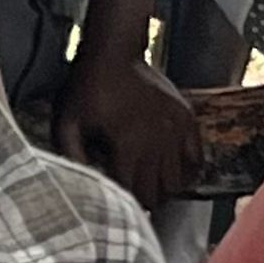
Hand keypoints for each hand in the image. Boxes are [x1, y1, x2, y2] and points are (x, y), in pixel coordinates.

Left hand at [54, 47, 197, 210]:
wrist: (114, 53)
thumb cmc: (87, 88)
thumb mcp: (66, 124)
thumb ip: (72, 157)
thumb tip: (81, 188)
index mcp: (127, 145)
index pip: (130, 194)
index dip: (122, 206)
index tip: (115, 209)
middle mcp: (156, 141)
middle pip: (156, 193)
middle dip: (143, 201)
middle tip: (131, 201)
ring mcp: (175, 130)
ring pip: (176, 182)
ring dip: (163, 190)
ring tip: (148, 187)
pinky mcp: (186, 119)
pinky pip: (196, 158)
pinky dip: (186, 171)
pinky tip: (171, 171)